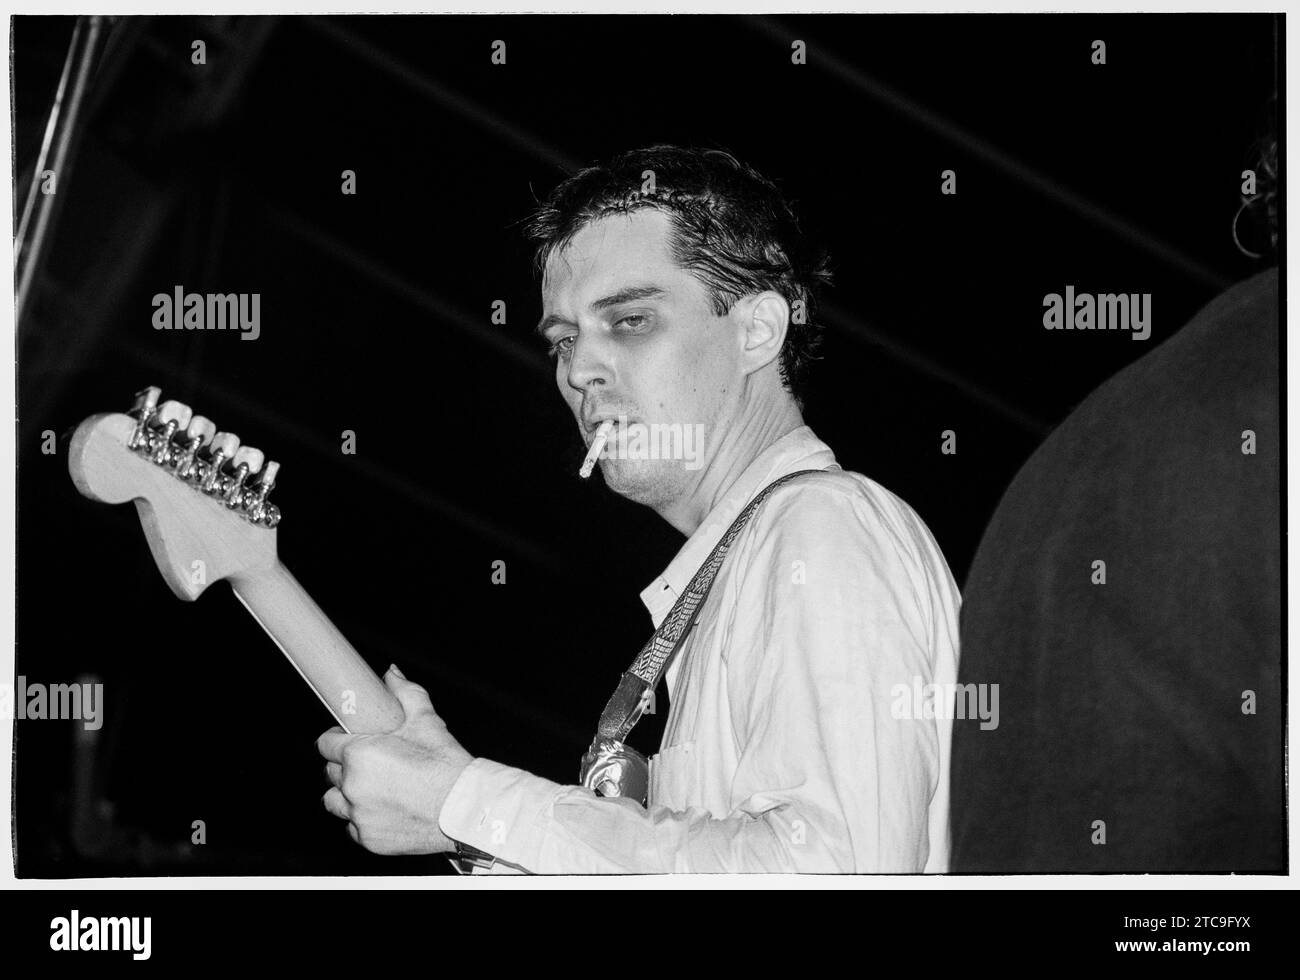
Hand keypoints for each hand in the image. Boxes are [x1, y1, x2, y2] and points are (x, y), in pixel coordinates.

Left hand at [317, 665, 473, 854]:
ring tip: (372, 788)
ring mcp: (358, 815)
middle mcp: (352, 786)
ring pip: (335, 801)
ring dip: (347, 794)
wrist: (464, 808)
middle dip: (345, 765)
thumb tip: (390, 674)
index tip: (349, 739)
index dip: (337, 739)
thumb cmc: (445, 764)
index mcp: (359, 754)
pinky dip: (362, 818)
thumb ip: (403, 693)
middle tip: (370, 762)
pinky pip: (352, 827)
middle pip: (330, 772)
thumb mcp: (425, 720)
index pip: (325, 744)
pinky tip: (384, 809)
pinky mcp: (368, 839)